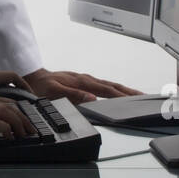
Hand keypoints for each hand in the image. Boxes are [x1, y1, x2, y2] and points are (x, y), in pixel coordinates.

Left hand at [21, 68, 141, 104]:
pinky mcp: (83, 82)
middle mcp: (86, 79)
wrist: (33, 78)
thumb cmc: (42, 86)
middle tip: (145, 97)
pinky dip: (114, 89)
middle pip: (113, 86)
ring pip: (109, 85)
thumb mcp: (55, 92)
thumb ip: (74, 95)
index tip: (136, 100)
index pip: (107, 90)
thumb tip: (92, 98)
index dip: (122, 95)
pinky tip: (118, 93)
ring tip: (138, 95)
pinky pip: (103, 86)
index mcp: (83, 82)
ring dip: (124, 90)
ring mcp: (86, 80)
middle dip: (129, 91)